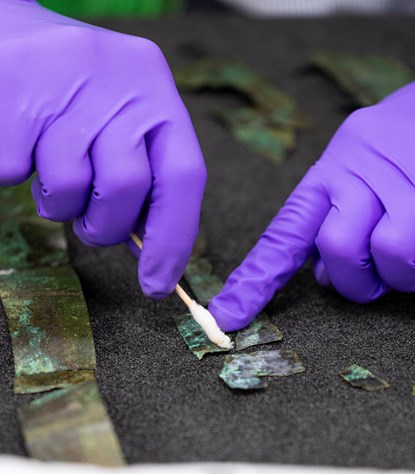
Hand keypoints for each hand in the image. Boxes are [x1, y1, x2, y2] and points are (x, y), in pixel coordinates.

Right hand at [0, 0, 205, 297]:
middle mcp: (117, 79)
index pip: (182, 176)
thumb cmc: (73, 97)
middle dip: (104, 224)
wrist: (8, 33)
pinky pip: (16, 173)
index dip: (172, 239)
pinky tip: (20, 146)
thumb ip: (143, 173)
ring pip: (68, 185)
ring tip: (49, 169)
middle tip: (88, 220)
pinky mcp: (10, 92)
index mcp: (155, 88)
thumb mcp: (121, 121)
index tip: (156, 283)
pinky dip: (16, 175)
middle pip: (125, 187)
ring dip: (57, 200)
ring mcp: (62, 82)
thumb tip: (150, 247)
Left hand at [209, 70, 414, 330]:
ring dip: (407, 274)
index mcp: (332, 169)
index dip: (255, 280)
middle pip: (338, 249)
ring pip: (392, 252)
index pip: (284, 232)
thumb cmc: (412, 138)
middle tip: (377, 279)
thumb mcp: (362, 165)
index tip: (228, 317)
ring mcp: (408, 176)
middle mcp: (361, 169)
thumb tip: (322, 276)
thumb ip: (338, 218)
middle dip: (357, 282)